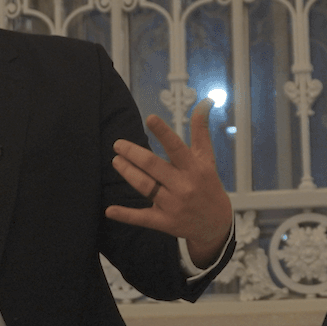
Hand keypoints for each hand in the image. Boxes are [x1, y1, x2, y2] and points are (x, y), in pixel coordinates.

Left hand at [105, 98, 232, 265]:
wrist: (216, 224)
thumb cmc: (208, 185)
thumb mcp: (207, 158)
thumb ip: (201, 130)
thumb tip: (205, 101)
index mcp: (194, 168)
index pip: (177, 147)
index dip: (164, 132)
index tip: (150, 118)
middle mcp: (183, 186)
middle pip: (154, 166)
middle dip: (133, 154)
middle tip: (118, 145)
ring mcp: (173, 205)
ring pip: (145, 186)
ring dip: (128, 173)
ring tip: (116, 161)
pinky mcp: (165, 222)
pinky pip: (142, 218)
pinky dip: (125, 215)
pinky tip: (109, 210)